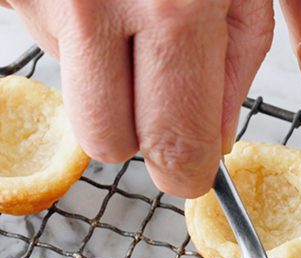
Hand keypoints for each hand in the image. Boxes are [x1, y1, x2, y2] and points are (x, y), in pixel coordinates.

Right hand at [4, 0, 273, 197]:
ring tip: (128, 6)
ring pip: (71, 89)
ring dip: (101, 68)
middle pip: (105, 139)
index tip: (193, 170)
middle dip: (137, 130)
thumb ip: (236, 65)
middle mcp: (95, 4)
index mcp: (173, 9)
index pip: (175, 144)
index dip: (188, 171)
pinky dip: (68, 28)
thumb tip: (213, 147)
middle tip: (159, 83)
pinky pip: (39, 39)